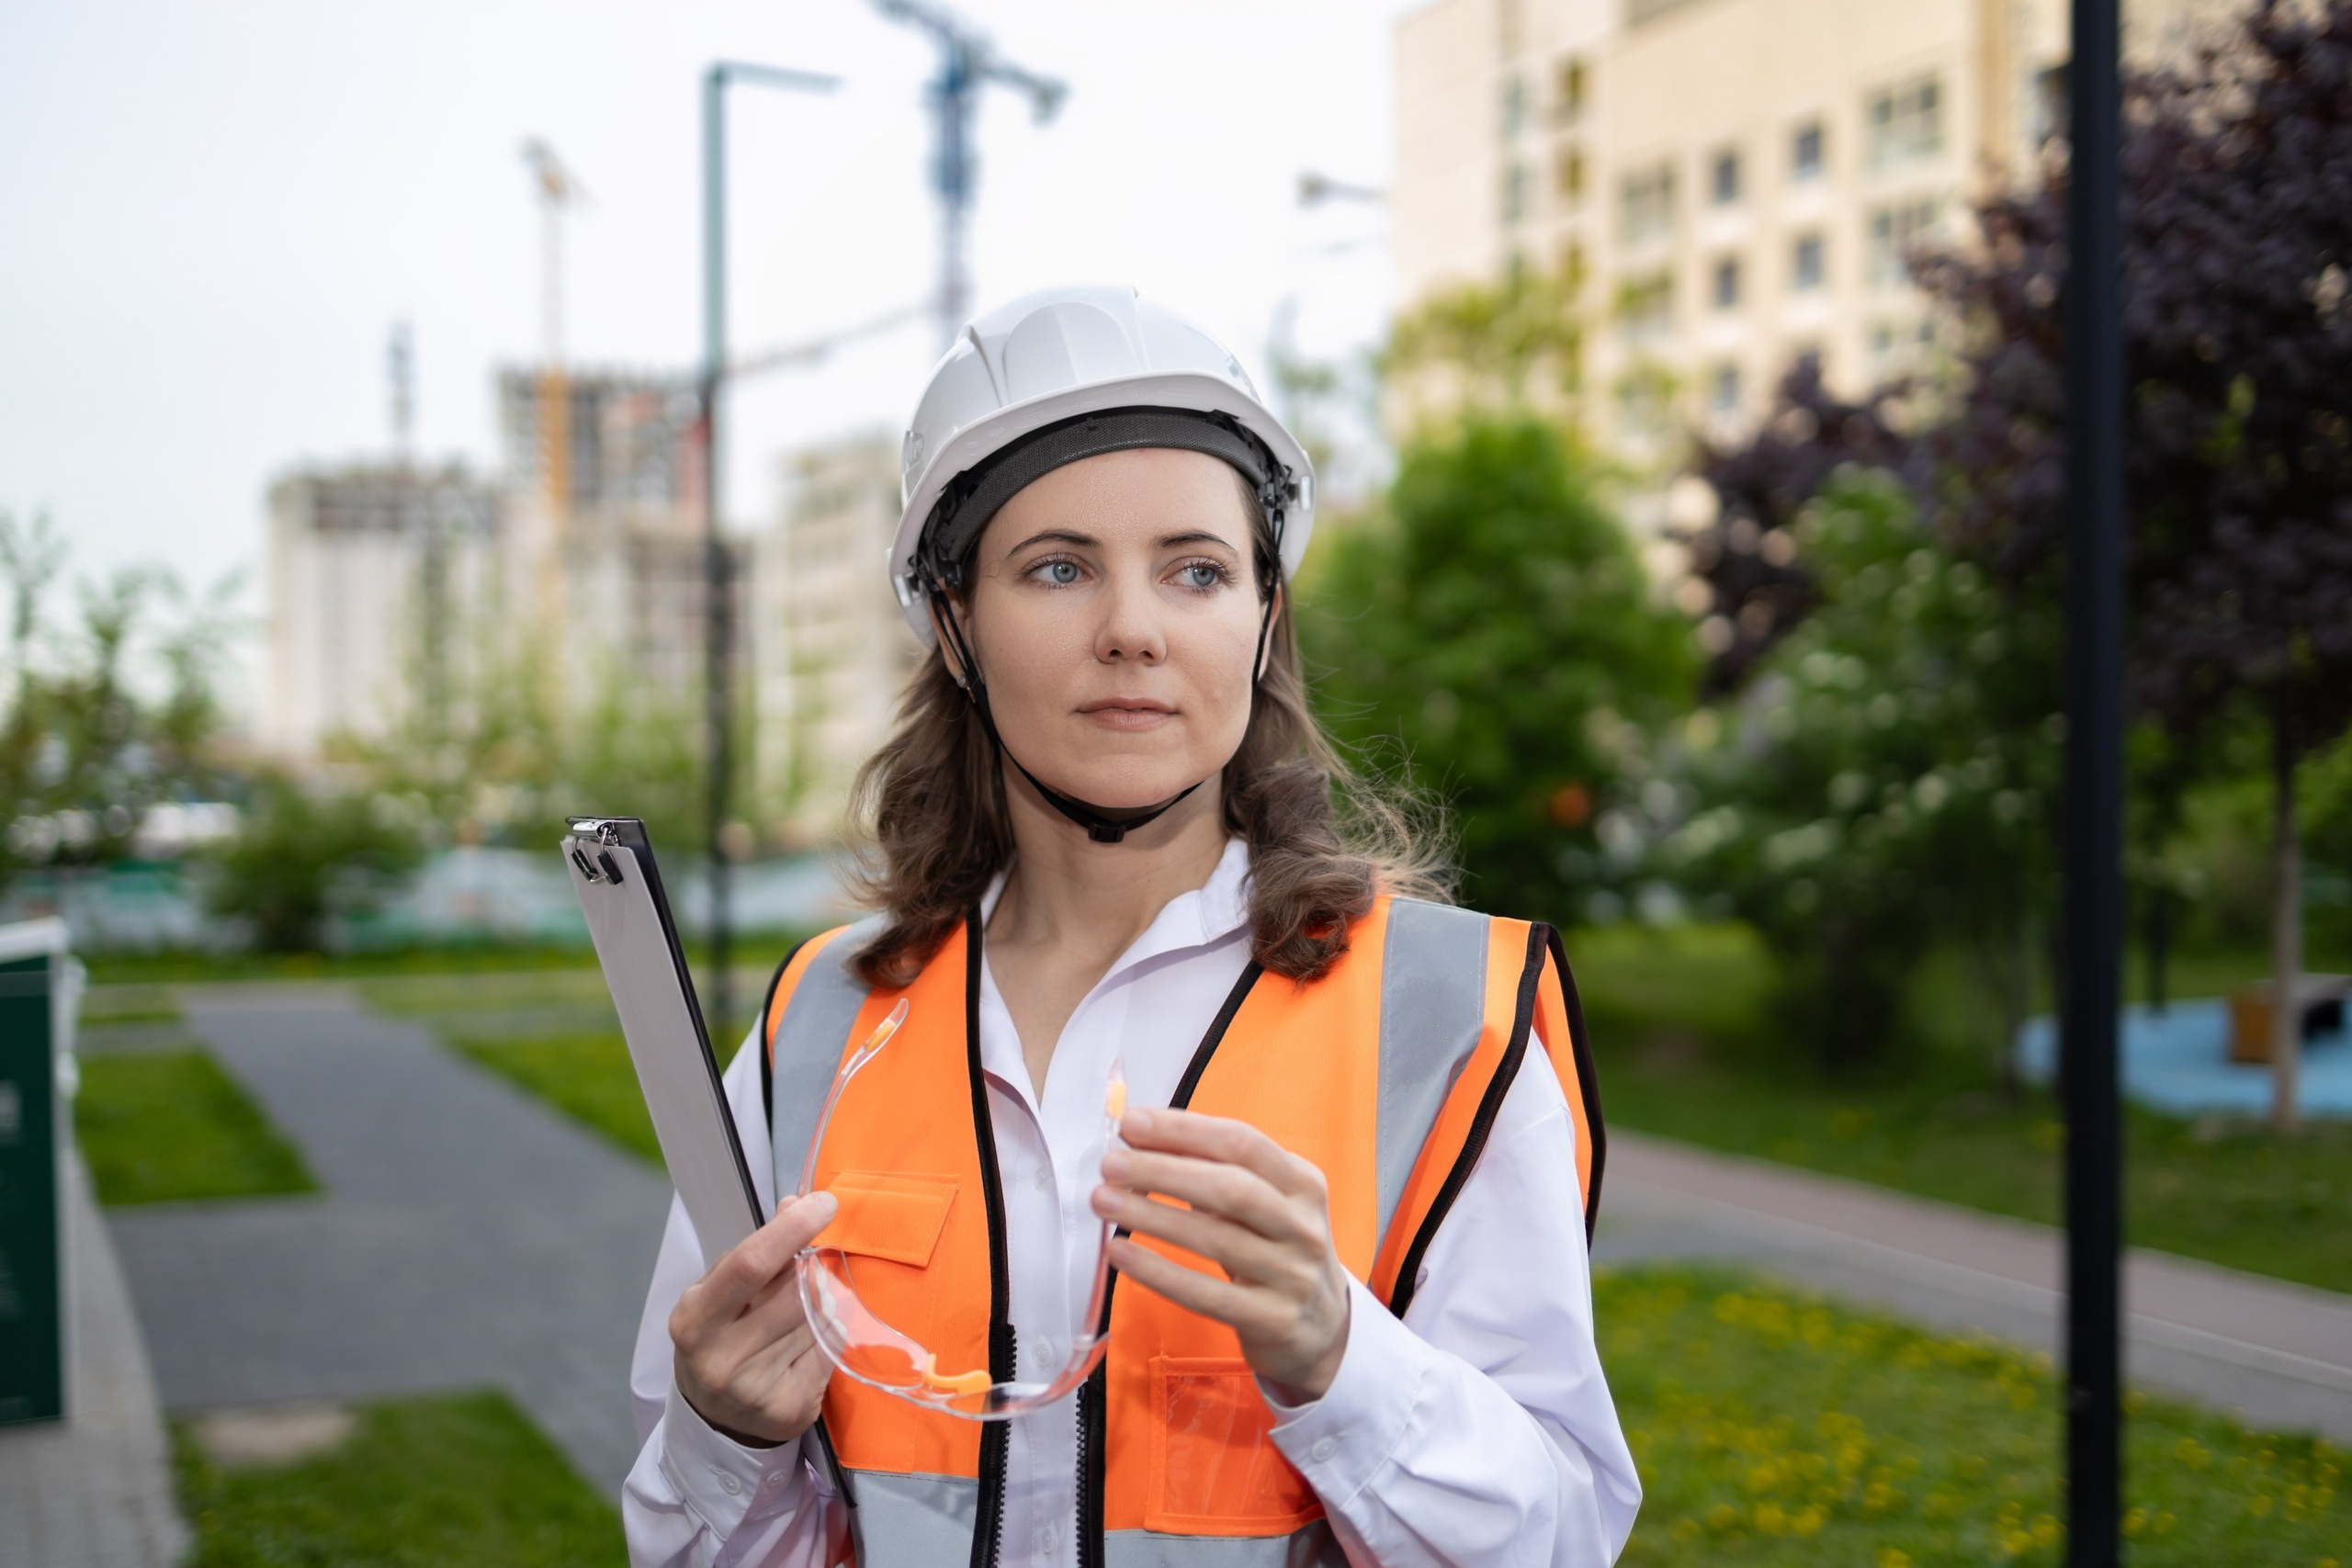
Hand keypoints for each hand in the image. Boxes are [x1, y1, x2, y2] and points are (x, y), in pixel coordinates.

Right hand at [670, 1191, 838, 1446]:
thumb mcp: (717, 1292)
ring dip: (821, 1299)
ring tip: (799, 1308)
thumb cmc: (717, 1338)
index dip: (791, 1229)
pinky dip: (829, 1331)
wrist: (714, 1418)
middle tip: (810, 1262)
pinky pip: (832, 1346)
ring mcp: (757, 1389)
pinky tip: (806, 1339)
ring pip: (819, 1316)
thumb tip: (796, 1204)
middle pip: (794, 1291)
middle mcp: (721, 1358)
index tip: (822, 1203)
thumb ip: (755, 1250)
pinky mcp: (791, 1409)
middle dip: (811, 1267)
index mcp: (694, 1320)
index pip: (750, 1265)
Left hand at [1093, 1108, 1351, 1400]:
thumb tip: (1142, 1140)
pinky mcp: (1272, 1320)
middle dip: (1164, 1171)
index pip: (1242, 1143)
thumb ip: (1215, 1170)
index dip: (1184, 1130)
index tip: (1132, 1124)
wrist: (1321, 1329)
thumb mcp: (1265, 1204)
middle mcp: (1303, 1227)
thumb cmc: (1276, 1250)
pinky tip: (1122, 1252)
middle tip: (1112, 1165)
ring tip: (1105, 1201)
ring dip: (1152, 1215)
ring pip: (1216, 1239)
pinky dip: (1159, 1271)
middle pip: (1230, 1188)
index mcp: (1303, 1184)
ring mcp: (1292, 1276)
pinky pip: (1206, 1294)